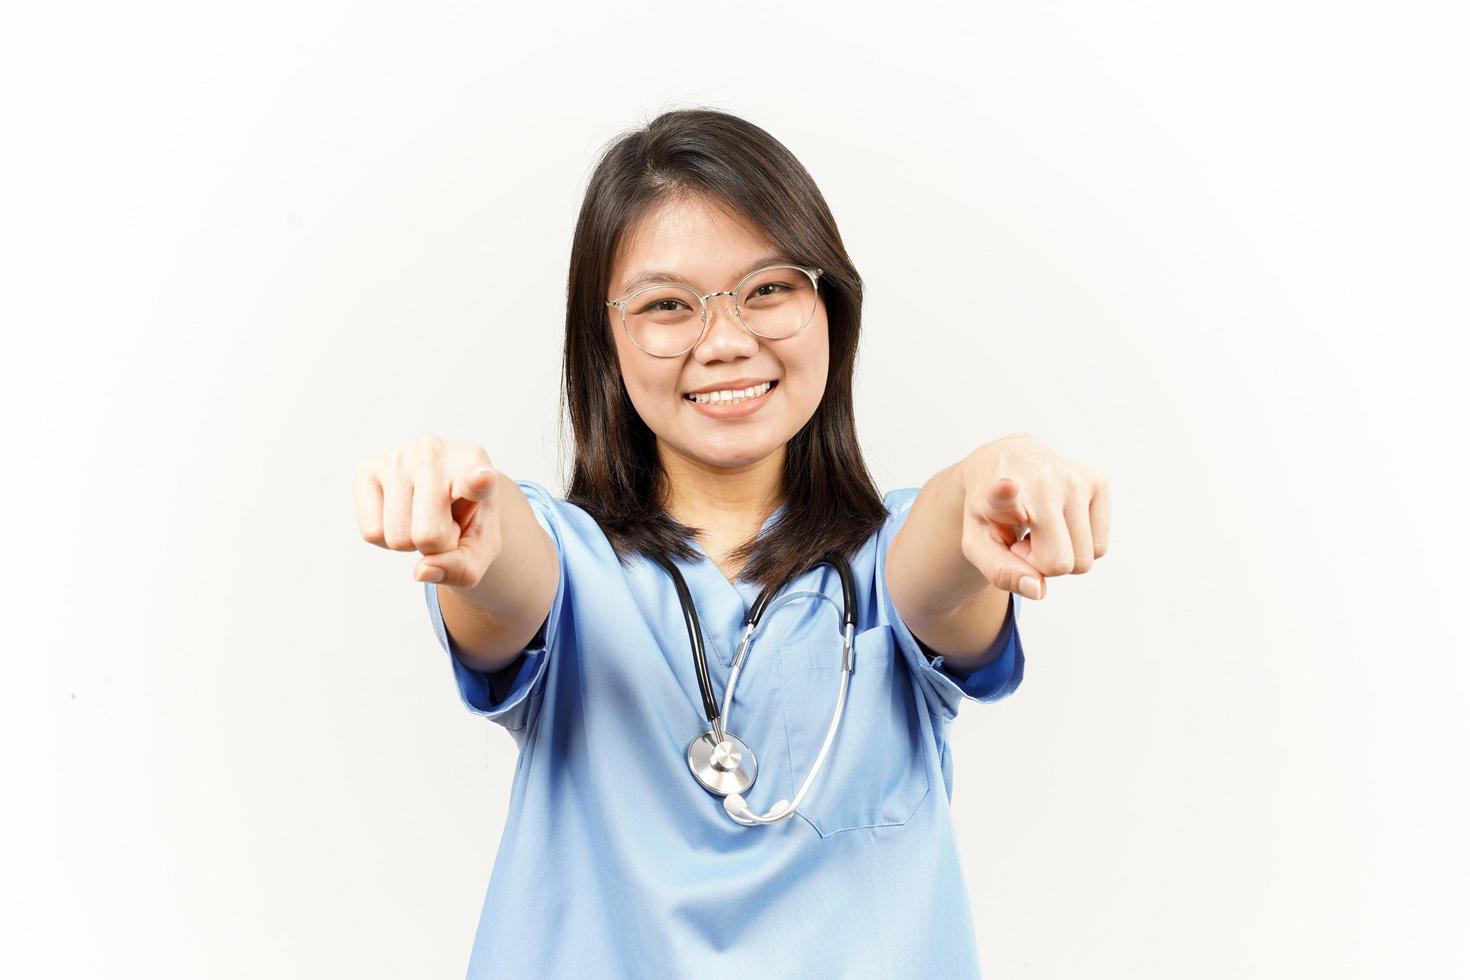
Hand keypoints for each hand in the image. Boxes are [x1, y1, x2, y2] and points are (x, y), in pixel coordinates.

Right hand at [354, 434, 504, 588]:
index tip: (483, 477)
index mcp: (475, 464)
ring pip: (397, 537)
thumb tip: (421, 572)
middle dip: (437, 546)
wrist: (445, 491)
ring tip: (424, 515)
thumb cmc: (468, 518)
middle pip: (429, 536)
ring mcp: (398, 457)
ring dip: (410, 542)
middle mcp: (434, 452)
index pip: (476, 475)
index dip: (478, 481)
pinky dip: (386, 539)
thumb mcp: (481, 547)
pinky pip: (371, 533)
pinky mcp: (367, 469)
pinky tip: (402, 514)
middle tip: (445, 522)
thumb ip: (464, 567)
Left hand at [956, 432, 1110, 600]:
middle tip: (1023, 538)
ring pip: (1086, 558)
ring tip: (1039, 526)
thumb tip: (1038, 589)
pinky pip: (1099, 546)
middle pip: (1063, 564)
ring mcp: (1075, 477)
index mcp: (998, 490)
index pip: (1004, 493)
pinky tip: (1058, 520)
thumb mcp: (978, 544)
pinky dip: (1080, 544)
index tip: (1004, 485)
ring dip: (1062, 553)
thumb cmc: (990, 510)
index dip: (1005, 493)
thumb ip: (1001, 572)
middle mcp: (1041, 478)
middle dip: (1043, 563)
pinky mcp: (1098, 480)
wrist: (1004, 461)